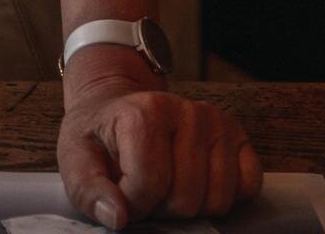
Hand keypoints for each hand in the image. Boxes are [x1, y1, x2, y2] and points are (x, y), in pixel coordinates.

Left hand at [57, 50, 259, 226]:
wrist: (119, 107)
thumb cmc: (100, 137)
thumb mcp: (76, 159)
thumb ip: (89, 191)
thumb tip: (117, 217)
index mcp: (145, 111)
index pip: (148, 185)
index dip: (132, 205)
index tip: (120, 193)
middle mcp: (188, 111)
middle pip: (186, 199)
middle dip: (162, 208)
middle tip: (145, 189)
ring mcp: (217, 122)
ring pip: (218, 200)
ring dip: (191, 207)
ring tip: (167, 185)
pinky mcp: (237, 136)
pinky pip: (248, 187)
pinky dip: (225, 197)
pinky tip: (198, 183)